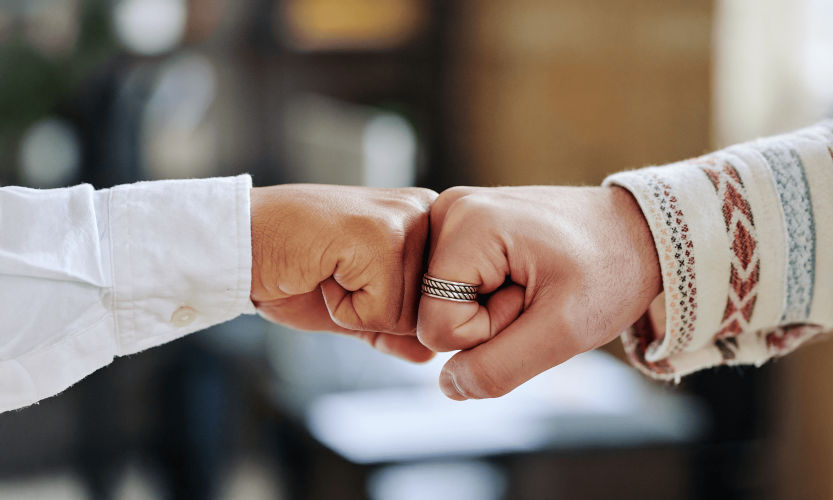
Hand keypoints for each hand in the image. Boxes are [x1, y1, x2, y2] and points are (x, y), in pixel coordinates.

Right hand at [250, 184, 436, 362]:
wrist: (240, 244)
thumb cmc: (294, 269)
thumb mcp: (354, 307)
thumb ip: (395, 328)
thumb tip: (431, 356)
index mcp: (426, 221)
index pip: (444, 302)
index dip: (389, 310)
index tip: (352, 277)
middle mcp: (425, 213)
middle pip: (430, 313)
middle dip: (375, 312)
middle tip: (336, 274)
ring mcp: (405, 221)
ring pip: (408, 317)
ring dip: (357, 310)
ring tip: (329, 271)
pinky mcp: (381, 237)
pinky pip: (382, 313)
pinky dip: (343, 309)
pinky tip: (322, 271)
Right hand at [417, 186, 661, 399]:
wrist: (637, 231)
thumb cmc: (610, 271)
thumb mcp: (564, 331)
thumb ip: (499, 367)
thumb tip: (449, 384)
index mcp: (465, 222)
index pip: (438, 326)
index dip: (488, 333)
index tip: (534, 300)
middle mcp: (448, 210)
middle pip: (434, 312)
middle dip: (487, 320)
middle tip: (536, 291)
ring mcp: (451, 216)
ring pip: (442, 304)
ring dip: (488, 309)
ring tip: (532, 282)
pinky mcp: (460, 227)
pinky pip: (452, 289)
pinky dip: (487, 296)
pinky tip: (521, 277)